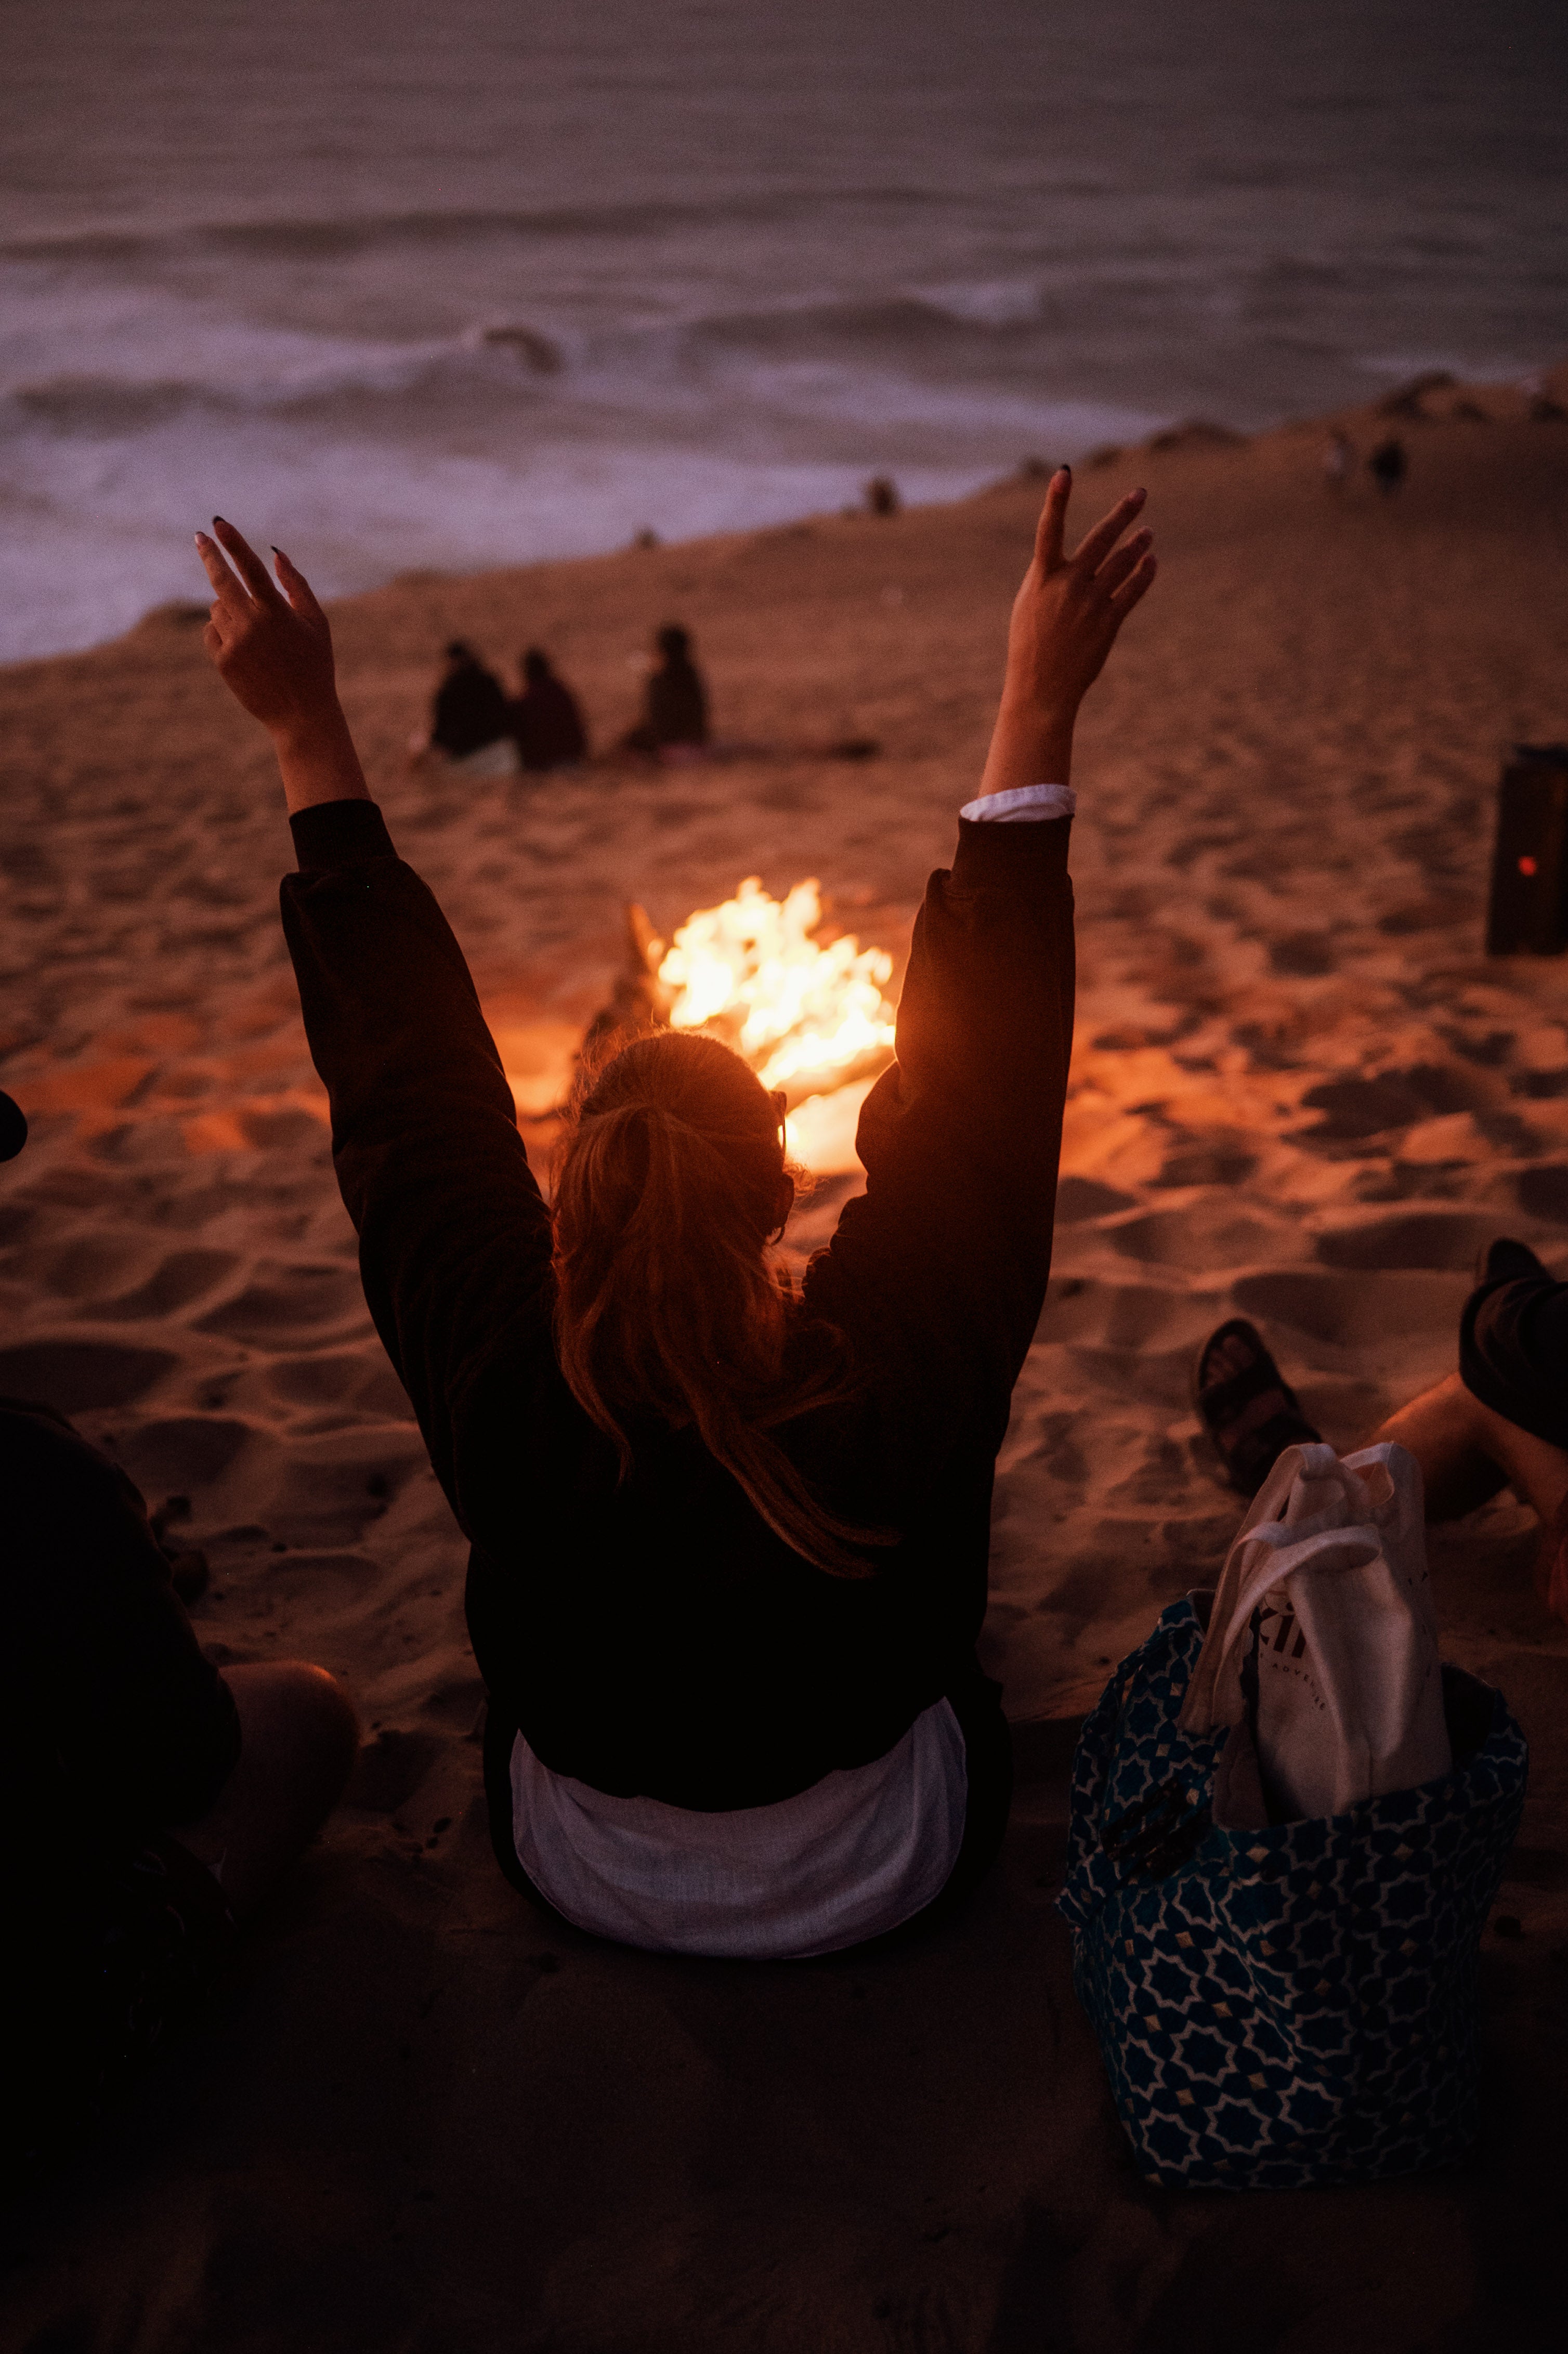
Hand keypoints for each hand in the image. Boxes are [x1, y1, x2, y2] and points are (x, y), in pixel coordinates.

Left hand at [195, 519, 368, 812]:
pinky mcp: (222, 660)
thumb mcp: (316, 623)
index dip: (233, 542)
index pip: (249, 567)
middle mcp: (252, 624)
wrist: (301, 715)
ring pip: (218, 608)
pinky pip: (213, 631)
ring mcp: (234, 642)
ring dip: (229, 608)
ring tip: (255, 633)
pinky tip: (245, 649)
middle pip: (220, 580)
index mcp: (277, 611)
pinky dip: (224, 631)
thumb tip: (274, 553)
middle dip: (209, 554)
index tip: (218, 522)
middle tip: (200, 537)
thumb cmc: (315, 665)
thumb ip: (296, 585)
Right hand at [978, 470, 1155, 795]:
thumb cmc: (1030, 644)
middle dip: (1123, 514)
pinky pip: (1133, 590)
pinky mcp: (1109, 622)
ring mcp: (1090, 603)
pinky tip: (1152, 561)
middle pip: (1101, 539)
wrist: (1040, 689)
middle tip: (1140, 494)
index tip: (1064, 472)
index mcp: (1042, 578)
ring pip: (1123, 563)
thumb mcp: (1030, 605)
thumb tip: (1075, 555)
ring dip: (1139, 545)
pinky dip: (1145, 573)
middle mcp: (1068, 585)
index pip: (1048, 531)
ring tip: (1148, 533)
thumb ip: (1050, 576)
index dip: (1055, 500)